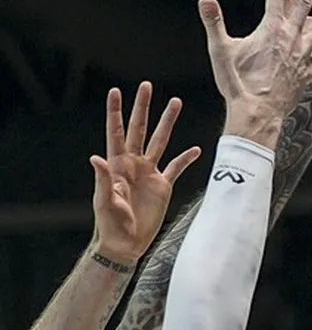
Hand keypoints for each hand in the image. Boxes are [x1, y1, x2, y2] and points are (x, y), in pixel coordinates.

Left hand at [91, 82, 201, 263]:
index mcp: (118, 164)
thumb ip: (104, 179)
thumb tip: (96, 158)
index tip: (115, 91)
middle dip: (143, 107)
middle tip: (147, 86)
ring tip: (176, 102)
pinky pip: (176, 167)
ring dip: (167, 122)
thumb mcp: (105, 201)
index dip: (116, 112)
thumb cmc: (110, 224)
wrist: (127, 243)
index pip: (117, 132)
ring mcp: (150, 173)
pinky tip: (196, 150)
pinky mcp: (163, 185)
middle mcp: (134, 163)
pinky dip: (186, 158)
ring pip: (160, 140)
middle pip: (140, 129)